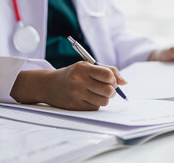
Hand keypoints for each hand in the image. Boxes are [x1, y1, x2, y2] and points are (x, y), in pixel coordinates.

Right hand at [10, 61, 126, 110]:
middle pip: (108, 91)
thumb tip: (124, 82)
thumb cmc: (74, 74)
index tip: (110, 80)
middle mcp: (79, 81)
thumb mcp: (88, 66)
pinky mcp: (74, 106)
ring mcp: (76, 94)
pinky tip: (88, 98)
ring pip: (104, 101)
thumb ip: (108, 70)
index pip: (108, 75)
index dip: (113, 79)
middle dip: (112, 90)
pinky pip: (95, 108)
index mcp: (83, 68)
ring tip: (97, 93)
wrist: (49, 85)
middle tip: (108, 88)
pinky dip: (95, 103)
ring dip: (104, 98)